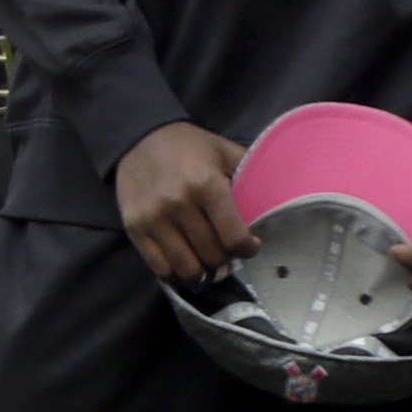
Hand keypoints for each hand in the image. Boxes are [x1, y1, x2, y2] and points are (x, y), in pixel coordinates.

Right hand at [114, 119, 252, 283]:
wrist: (140, 137)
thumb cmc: (190, 147)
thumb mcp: (226, 153)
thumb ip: (251, 178)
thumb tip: (278, 206)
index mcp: (206, 185)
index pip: (234, 238)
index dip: (247, 250)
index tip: (250, 247)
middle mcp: (178, 203)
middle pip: (212, 256)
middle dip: (226, 262)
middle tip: (228, 257)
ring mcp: (152, 218)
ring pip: (187, 267)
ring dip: (203, 274)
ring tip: (208, 267)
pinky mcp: (133, 227)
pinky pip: (158, 267)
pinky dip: (176, 274)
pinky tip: (185, 266)